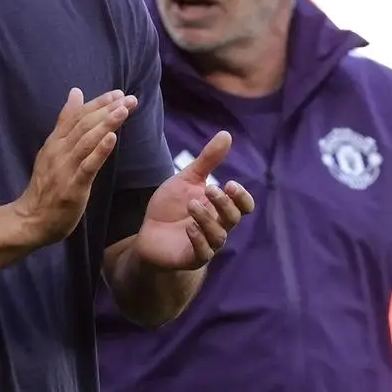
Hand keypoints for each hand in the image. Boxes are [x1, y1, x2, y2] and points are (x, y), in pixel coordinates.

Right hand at [15, 88, 136, 244]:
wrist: (31, 219)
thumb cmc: (46, 185)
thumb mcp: (53, 148)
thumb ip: (65, 123)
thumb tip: (76, 92)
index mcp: (55, 142)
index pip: (77, 116)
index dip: (97, 103)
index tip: (118, 93)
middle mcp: (59, 151)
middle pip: (83, 125)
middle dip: (106, 109)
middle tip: (128, 98)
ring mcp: (65, 168)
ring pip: (86, 141)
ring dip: (105, 124)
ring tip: (123, 110)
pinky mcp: (72, 187)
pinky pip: (87, 167)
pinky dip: (99, 151)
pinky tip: (112, 138)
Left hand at [135, 131, 254, 269]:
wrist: (148, 234)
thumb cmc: (171, 206)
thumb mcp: (187, 180)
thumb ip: (208, 160)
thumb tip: (226, 134)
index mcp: (219, 208)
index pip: (243, 205)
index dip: (241, 197)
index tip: (230, 184)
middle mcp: (218, 226)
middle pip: (233, 218)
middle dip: (224, 203)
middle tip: (211, 189)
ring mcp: (207, 244)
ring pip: (219, 236)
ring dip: (208, 219)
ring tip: (192, 205)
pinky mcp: (191, 258)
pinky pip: (202, 253)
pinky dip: (198, 240)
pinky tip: (189, 228)